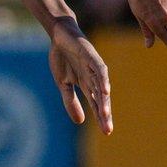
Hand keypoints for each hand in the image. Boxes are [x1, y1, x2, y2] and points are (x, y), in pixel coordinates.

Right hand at [48, 20, 113, 134]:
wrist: (59, 35)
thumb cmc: (62, 57)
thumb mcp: (63, 84)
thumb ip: (70, 101)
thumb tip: (80, 122)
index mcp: (87, 85)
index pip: (96, 104)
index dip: (101, 118)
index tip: (106, 132)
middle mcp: (94, 78)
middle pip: (101, 99)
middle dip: (104, 114)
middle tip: (107, 129)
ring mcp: (94, 68)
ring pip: (101, 87)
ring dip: (104, 101)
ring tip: (105, 114)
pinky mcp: (92, 56)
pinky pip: (99, 70)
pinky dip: (102, 80)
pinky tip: (104, 91)